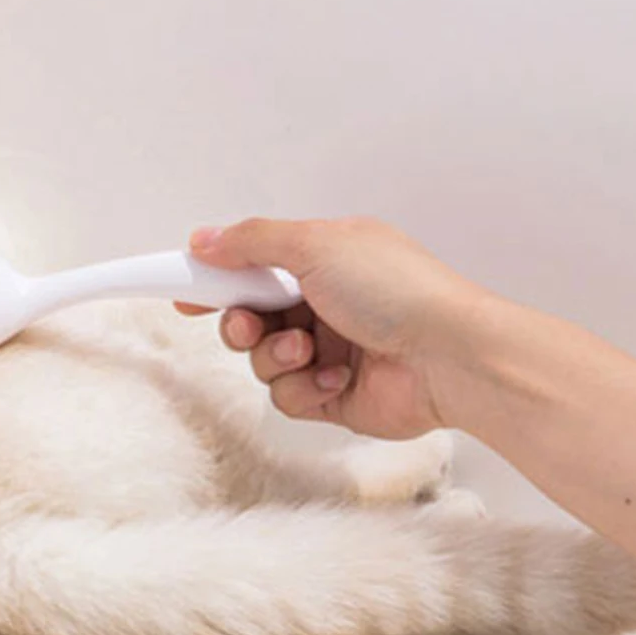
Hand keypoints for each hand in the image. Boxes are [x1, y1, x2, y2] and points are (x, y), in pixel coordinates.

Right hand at [177, 217, 488, 438]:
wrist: (451, 357)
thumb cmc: (397, 291)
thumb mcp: (314, 244)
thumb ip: (251, 240)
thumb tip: (204, 238)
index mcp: (323, 258)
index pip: (254, 264)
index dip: (217, 277)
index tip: (185, 289)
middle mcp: (325, 303)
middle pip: (250, 316)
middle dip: (242, 323)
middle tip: (248, 324)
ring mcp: (330, 351)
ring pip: (263, 359)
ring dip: (275, 356)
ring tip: (306, 352)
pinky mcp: (336, 396)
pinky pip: (288, 396)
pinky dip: (304, 388)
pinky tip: (335, 379)